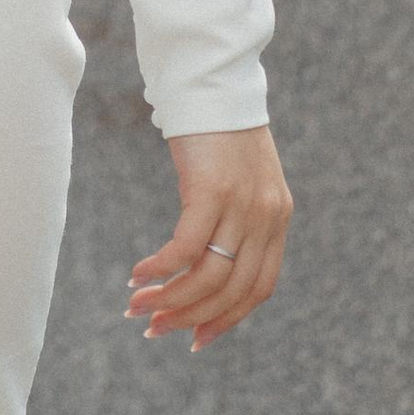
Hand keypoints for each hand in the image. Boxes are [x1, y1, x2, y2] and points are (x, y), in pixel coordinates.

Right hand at [126, 127, 291, 353]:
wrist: (213, 75)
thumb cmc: (217, 123)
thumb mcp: (240, 175)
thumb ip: (236, 214)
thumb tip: (206, 255)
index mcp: (276, 218)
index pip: (258, 290)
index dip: (226, 319)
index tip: (196, 338)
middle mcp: (266, 218)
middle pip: (232, 291)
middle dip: (191, 317)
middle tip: (155, 330)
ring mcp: (241, 205)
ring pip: (208, 276)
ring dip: (170, 299)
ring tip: (137, 308)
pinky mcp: (211, 190)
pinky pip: (186, 247)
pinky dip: (161, 268)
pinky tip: (137, 273)